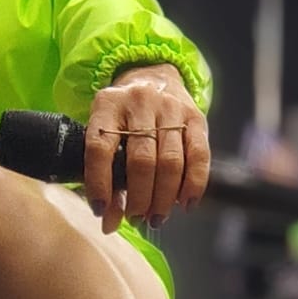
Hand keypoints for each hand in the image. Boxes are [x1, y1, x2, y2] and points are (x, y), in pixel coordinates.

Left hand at [84, 64, 210, 234]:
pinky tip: (185, 203)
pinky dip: (194, 185)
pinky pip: (199, 156)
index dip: (99, 183)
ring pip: (170, 162)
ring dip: (164, 198)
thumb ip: (105, 177)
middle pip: (141, 160)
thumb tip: (109, 223)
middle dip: (139, 198)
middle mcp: (139, 102)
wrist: (154, 75)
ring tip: (157, 217)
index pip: (99, 148)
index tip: (100, 210)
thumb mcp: (105, 134)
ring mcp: (170, 108)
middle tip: (137, 218)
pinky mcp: (196, 117)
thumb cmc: (123, 117)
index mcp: (107, 105)